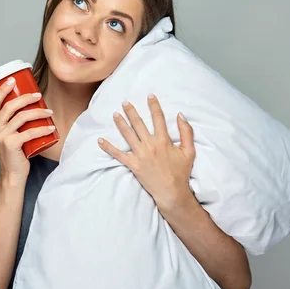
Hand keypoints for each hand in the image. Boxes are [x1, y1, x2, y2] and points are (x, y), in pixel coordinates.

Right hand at [0, 77, 55, 181]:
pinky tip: (51, 128)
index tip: (12, 80)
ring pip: (21, 117)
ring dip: (38, 112)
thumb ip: (14, 123)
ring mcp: (1, 137)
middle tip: (38, 96)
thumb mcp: (9, 135)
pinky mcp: (11, 144)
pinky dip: (42, 129)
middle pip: (10, 106)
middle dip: (26, 98)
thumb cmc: (14, 153)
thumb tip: (30, 106)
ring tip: (49, 112)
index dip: (2, 89)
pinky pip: (29, 132)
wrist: (12, 175)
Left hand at [97, 93, 195, 210]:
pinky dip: (108, 147)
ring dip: (120, 123)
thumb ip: (186, 132)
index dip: (153, 105)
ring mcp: (140, 155)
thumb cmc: (181, 172)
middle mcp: (150, 145)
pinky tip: (100, 140)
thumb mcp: (189, 151)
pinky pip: (118, 155)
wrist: (172, 192)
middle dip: (131, 111)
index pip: (158, 118)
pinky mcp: (133, 165)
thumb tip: (181, 115)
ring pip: (127, 135)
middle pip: (138, 124)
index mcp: (164, 140)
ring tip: (114, 114)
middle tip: (124, 102)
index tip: (149, 96)